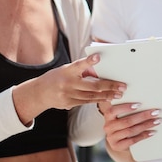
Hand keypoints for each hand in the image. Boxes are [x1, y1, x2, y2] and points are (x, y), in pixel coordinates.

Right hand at [12, 54, 126, 125]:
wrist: (39, 93)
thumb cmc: (57, 77)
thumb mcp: (67, 69)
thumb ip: (81, 70)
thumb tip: (99, 69)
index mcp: (67, 70)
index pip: (79, 64)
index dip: (89, 61)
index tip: (98, 57)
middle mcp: (68, 83)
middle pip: (92, 85)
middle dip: (110, 86)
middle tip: (122, 86)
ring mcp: (68, 95)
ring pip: (92, 96)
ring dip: (107, 95)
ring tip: (119, 94)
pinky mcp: (69, 103)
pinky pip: (87, 102)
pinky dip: (98, 100)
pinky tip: (108, 99)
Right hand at [102, 103, 160, 152]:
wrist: (119, 141)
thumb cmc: (123, 124)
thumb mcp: (122, 115)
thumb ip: (128, 109)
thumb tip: (146, 101)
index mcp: (108, 116)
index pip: (113, 110)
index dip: (125, 107)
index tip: (139, 104)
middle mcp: (108, 127)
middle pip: (127, 121)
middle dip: (143, 116)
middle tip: (156, 112)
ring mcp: (112, 138)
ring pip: (131, 130)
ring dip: (146, 125)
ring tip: (157, 121)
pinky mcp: (117, 146)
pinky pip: (133, 140)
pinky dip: (143, 135)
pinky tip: (152, 132)